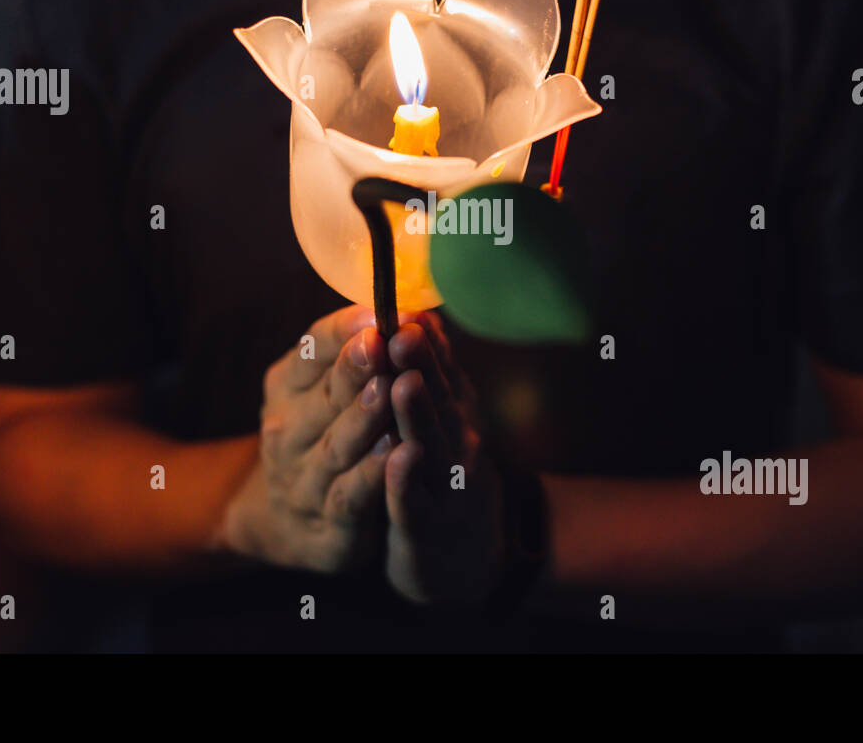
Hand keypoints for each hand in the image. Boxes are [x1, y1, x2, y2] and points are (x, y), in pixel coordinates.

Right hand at [223, 305, 394, 573]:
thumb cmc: (320, 435)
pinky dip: (371, 475)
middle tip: (381, 341)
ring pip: (338, 444)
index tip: (377, 310)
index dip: (343, 330)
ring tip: (390, 390)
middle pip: (326, 394)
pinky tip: (396, 454)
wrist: (287, 522)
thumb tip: (412, 303)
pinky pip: (350, 495)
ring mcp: (305, 477)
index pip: (312, 349)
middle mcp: (288, 429)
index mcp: (288, 386)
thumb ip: (358, 351)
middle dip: (355, 368)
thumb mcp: (325, 389)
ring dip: (364, 417)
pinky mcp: (329, 522)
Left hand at [383, 313, 503, 604]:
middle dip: (419, 364)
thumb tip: (421, 311)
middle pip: (436, 397)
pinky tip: (398, 459)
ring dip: (416, 414)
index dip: (423, 339)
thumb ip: (434, 372)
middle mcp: (454, 439)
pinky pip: (414, 500)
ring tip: (402, 382)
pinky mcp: (426, 524)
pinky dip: (406, 480)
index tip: (407, 305)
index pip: (438, 367)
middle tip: (402, 329)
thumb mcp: (444, 419)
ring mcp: (443, 483)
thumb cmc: (443, 474)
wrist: (464, 557)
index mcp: (452, 410)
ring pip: (428, 443)